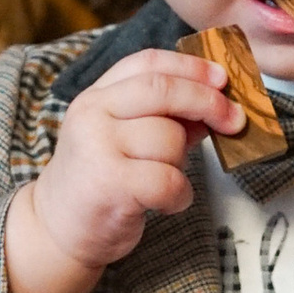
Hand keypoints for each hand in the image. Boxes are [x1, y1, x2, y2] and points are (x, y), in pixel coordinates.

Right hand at [5, 47, 241, 292]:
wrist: (59, 229)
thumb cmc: (101, 180)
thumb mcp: (125, 138)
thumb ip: (165, 117)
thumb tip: (217, 103)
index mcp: (97, 96)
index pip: (147, 63)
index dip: (191, 66)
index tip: (222, 78)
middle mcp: (92, 114)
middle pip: (163, 90)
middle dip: (207, 102)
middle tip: (234, 120)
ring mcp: (98, 147)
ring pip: (169, 138)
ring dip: (182, 163)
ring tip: (164, 178)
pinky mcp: (110, 184)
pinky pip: (168, 179)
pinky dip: (179, 194)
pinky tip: (167, 201)